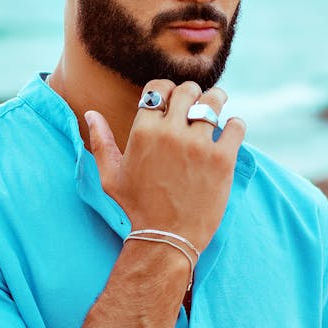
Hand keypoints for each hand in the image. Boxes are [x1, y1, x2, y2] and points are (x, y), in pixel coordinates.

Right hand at [85, 80, 245, 252]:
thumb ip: (101, 142)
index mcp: (143, 131)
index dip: (166, 90)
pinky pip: (236, 126)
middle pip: (188, 90)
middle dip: (192, 95)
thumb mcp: (111, 176)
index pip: (159, 88)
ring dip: (216, 100)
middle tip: (196, 104)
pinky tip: (230, 131)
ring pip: (214, 102)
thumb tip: (90, 114)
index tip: (172, 100)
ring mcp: (198, 145)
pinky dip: (235, 124)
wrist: (166, 239)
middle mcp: (171, 133)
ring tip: (217, 106)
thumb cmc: (137, 208)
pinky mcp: (222, 160)